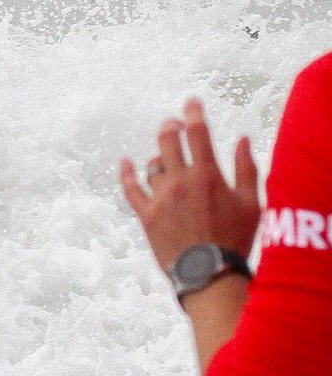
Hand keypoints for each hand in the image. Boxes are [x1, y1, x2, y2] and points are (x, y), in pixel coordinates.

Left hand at [118, 97, 261, 270]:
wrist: (210, 272)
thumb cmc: (236, 239)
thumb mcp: (252, 204)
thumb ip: (246, 169)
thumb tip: (242, 139)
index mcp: (207, 175)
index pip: (197, 133)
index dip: (193, 113)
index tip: (191, 102)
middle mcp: (180, 181)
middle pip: (167, 141)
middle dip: (170, 127)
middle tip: (173, 124)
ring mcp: (160, 197)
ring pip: (152, 165)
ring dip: (159, 157)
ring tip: (167, 158)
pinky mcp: (146, 214)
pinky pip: (130, 189)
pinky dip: (126, 174)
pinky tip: (125, 163)